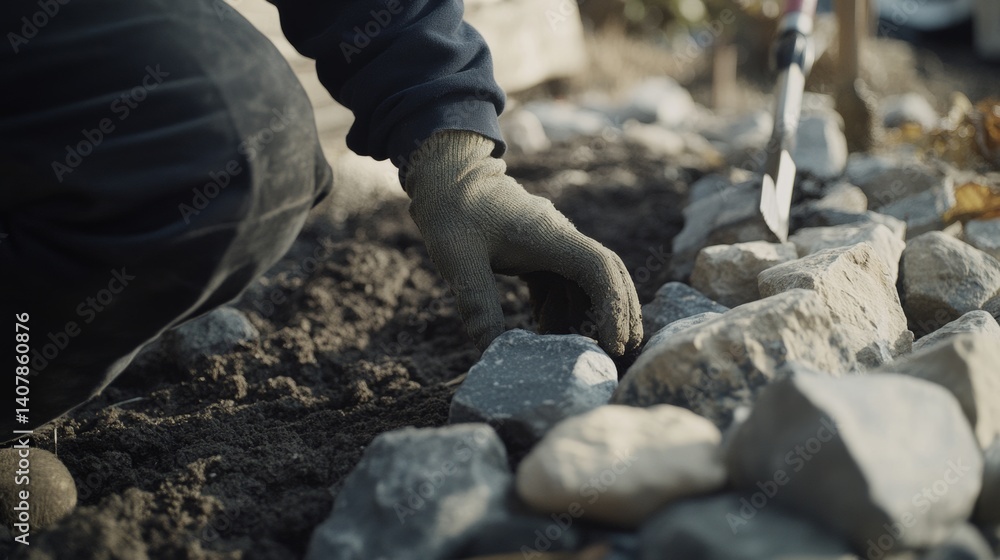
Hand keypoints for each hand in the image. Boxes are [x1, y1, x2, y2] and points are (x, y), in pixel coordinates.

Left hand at [404, 130, 641, 356]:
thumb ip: (477, 303)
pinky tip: (544, 333)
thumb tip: (491, 351)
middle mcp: (560, 239)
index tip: (612, 343)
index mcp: (551, 236)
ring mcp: (551, 245)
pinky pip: (560, 283)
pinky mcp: (537, 252)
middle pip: (606, 276)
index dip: (613, 306)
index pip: (599, 270)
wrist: (447, 176)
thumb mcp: (459, 260)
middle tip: (618, 354)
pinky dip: (559, 310)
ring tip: (568, 353)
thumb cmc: (453, 212)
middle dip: (617, 314)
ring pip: (582, 284)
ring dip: (582, 317)